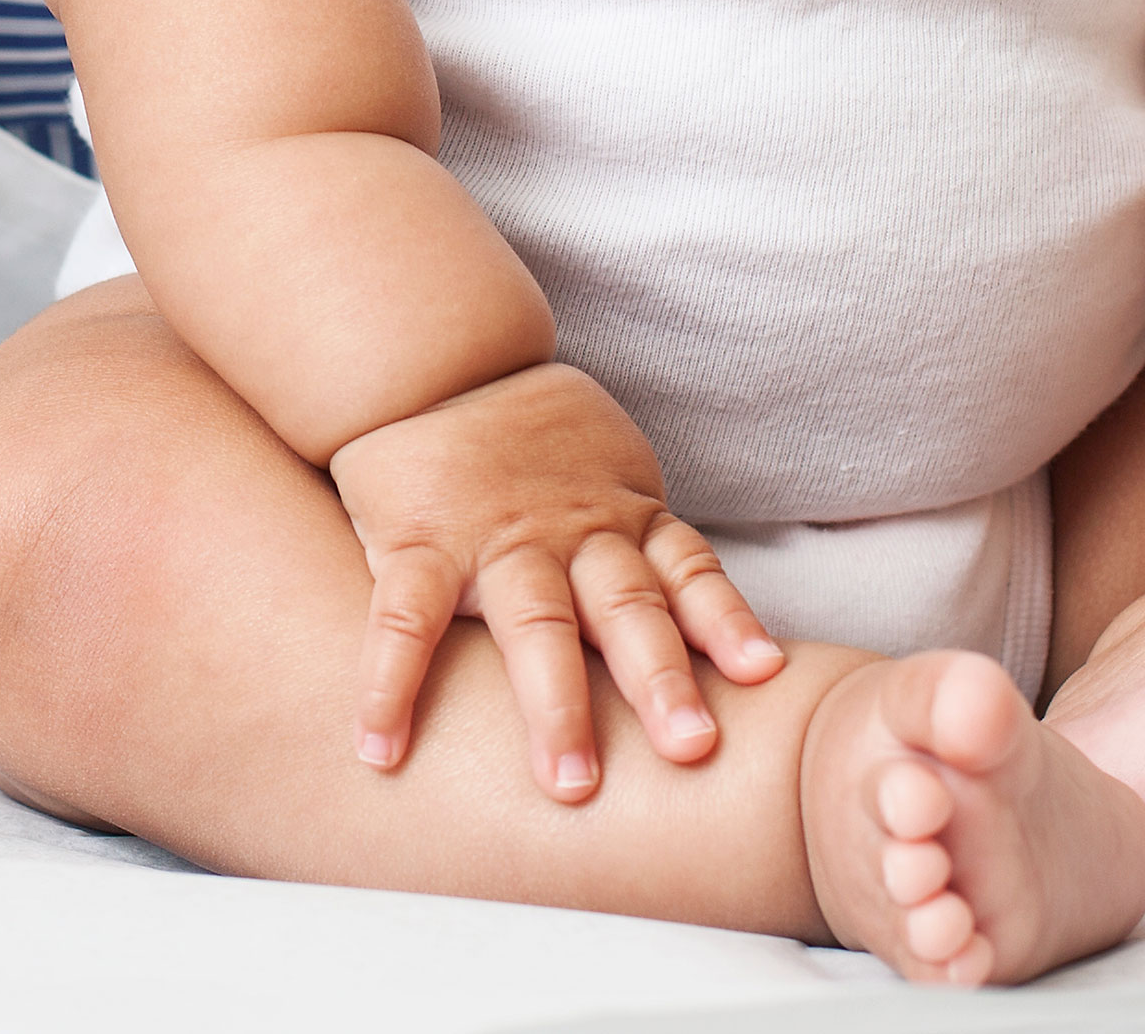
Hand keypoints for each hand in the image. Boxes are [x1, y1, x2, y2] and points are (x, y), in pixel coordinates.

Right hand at [324, 362, 787, 799]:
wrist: (432, 360)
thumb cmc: (528, 439)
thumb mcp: (606, 473)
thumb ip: (644, 545)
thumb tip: (708, 636)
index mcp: (621, 517)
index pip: (688, 571)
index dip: (726, 621)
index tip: (762, 675)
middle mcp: (569, 533)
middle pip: (626, 608)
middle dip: (660, 680)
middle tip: (692, 750)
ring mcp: (494, 539)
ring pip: (535, 623)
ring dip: (556, 702)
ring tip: (571, 783)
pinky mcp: (417, 543)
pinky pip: (405, 619)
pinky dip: (392, 685)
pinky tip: (381, 748)